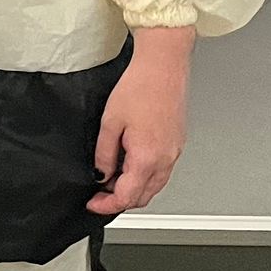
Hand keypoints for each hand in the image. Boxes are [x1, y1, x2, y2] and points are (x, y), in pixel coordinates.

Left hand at [87, 28, 194, 216]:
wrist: (163, 65)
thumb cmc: (141, 86)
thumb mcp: (110, 122)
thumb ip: (104, 154)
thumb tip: (101, 174)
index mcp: (147, 157)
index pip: (126, 197)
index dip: (105, 205)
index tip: (93, 203)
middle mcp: (165, 159)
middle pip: (143, 196)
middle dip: (120, 200)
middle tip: (100, 192)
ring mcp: (174, 152)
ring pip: (154, 185)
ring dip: (134, 188)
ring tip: (113, 177)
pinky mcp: (177, 143)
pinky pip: (162, 170)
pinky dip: (145, 175)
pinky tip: (131, 162)